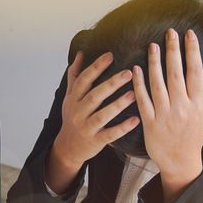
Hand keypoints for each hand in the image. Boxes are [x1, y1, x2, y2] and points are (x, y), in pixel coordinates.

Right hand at [53, 51, 139, 170]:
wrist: (67, 148)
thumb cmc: (72, 118)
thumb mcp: (70, 97)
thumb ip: (75, 76)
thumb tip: (81, 53)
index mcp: (73, 99)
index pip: (83, 80)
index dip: (96, 67)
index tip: (110, 55)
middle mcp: (78, 112)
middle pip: (94, 96)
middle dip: (111, 84)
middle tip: (129, 72)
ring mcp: (86, 127)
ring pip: (102, 115)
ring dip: (118, 105)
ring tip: (133, 94)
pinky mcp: (95, 141)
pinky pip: (110, 135)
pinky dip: (122, 128)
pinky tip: (135, 120)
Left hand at [132, 28, 202, 202]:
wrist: (180, 160)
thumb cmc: (197, 135)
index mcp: (198, 103)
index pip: (195, 72)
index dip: (192, 52)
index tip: (188, 34)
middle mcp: (181, 107)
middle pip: (176, 74)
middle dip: (173, 51)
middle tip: (169, 32)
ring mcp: (164, 115)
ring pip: (157, 84)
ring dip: (154, 63)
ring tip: (152, 46)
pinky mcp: (149, 122)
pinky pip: (142, 100)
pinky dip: (138, 85)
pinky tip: (135, 69)